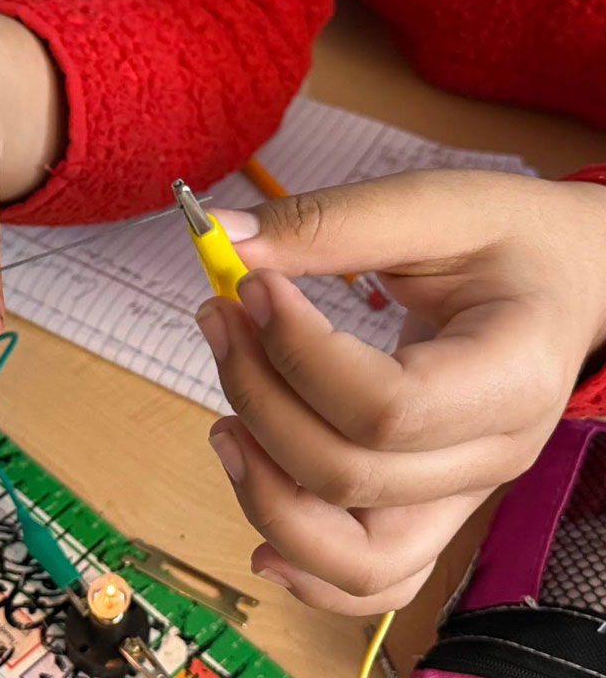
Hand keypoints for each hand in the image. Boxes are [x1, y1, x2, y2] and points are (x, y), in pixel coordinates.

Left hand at [196, 169, 605, 613]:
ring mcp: (460, 495)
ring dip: (265, 497)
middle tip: (219, 319)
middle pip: (349, 475)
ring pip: (356, 559)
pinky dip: (310, 573)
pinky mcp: (429, 509)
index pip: (386, 408)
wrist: (566, 285)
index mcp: (511, 376)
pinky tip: (259, 539)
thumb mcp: (433, 207)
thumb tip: (222, 238)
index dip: (295, 354)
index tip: (249, 287)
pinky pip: (374, 580)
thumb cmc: (509, 244)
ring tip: (223, 424)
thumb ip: (329, 224)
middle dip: (257, 398)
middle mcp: (492, 455)